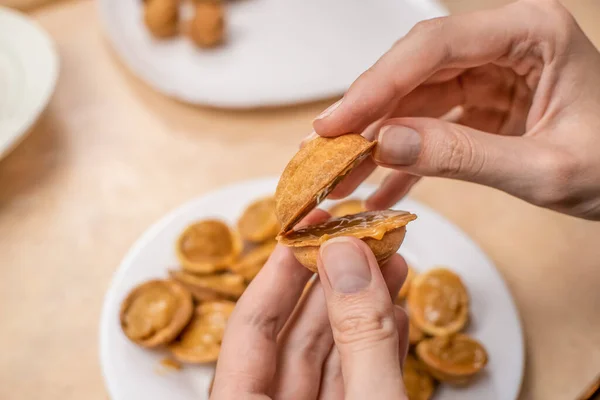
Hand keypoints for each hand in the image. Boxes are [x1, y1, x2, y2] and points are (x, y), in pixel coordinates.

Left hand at [211, 211, 409, 399]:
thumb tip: (344, 257)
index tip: (305, 228)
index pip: (249, 330)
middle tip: (357, 240)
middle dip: (333, 285)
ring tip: (389, 265)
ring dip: (363, 313)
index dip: (277, 272)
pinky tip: (394, 315)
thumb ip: (361, 338)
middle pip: (293, 339)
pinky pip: (353, 385)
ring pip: (328, 362)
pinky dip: (375, 352)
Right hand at [312, 0, 599, 219]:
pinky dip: (407, 157)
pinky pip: (432, 125)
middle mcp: (504, 45)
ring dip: (379, 139)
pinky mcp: (483, 105)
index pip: (433, 47)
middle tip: (326, 149)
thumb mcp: (544, 169)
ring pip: (415, 98)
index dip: (376, 84)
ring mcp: (491, 75)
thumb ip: (462, 156)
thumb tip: (385, 145)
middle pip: (415, 70)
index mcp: (530, 34)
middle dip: (369, 113)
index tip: (336, 122)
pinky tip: (382, 187)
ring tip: (344, 174)